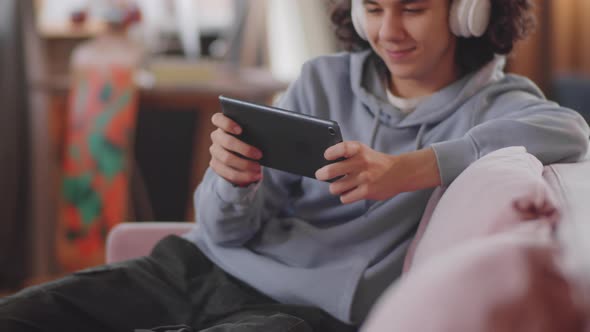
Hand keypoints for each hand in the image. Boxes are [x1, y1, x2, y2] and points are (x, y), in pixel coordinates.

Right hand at [209, 113, 262, 185]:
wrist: (245, 154)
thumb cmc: (251, 137)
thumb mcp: (253, 131)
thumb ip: (256, 128)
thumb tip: (271, 131)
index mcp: (222, 123)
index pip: (218, 119)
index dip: (227, 124)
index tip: (240, 130)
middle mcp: (216, 136)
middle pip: (226, 142)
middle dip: (245, 149)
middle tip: (260, 155)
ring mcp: (215, 151)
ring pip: (227, 159)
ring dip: (245, 165)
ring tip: (259, 168)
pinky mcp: (216, 165)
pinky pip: (227, 173)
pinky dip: (243, 176)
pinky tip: (254, 176)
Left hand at [315, 142, 440, 203]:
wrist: (399, 173)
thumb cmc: (375, 162)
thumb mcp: (363, 151)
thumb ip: (346, 154)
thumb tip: (325, 163)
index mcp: (360, 150)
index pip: (344, 148)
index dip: (332, 152)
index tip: (326, 156)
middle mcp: (362, 163)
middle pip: (334, 170)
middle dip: (323, 174)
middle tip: (320, 175)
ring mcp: (364, 178)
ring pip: (336, 187)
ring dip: (335, 188)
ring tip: (339, 186)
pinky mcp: (367, 191)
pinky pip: (345, 198)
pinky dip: (345, 196)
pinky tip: (350, 192)